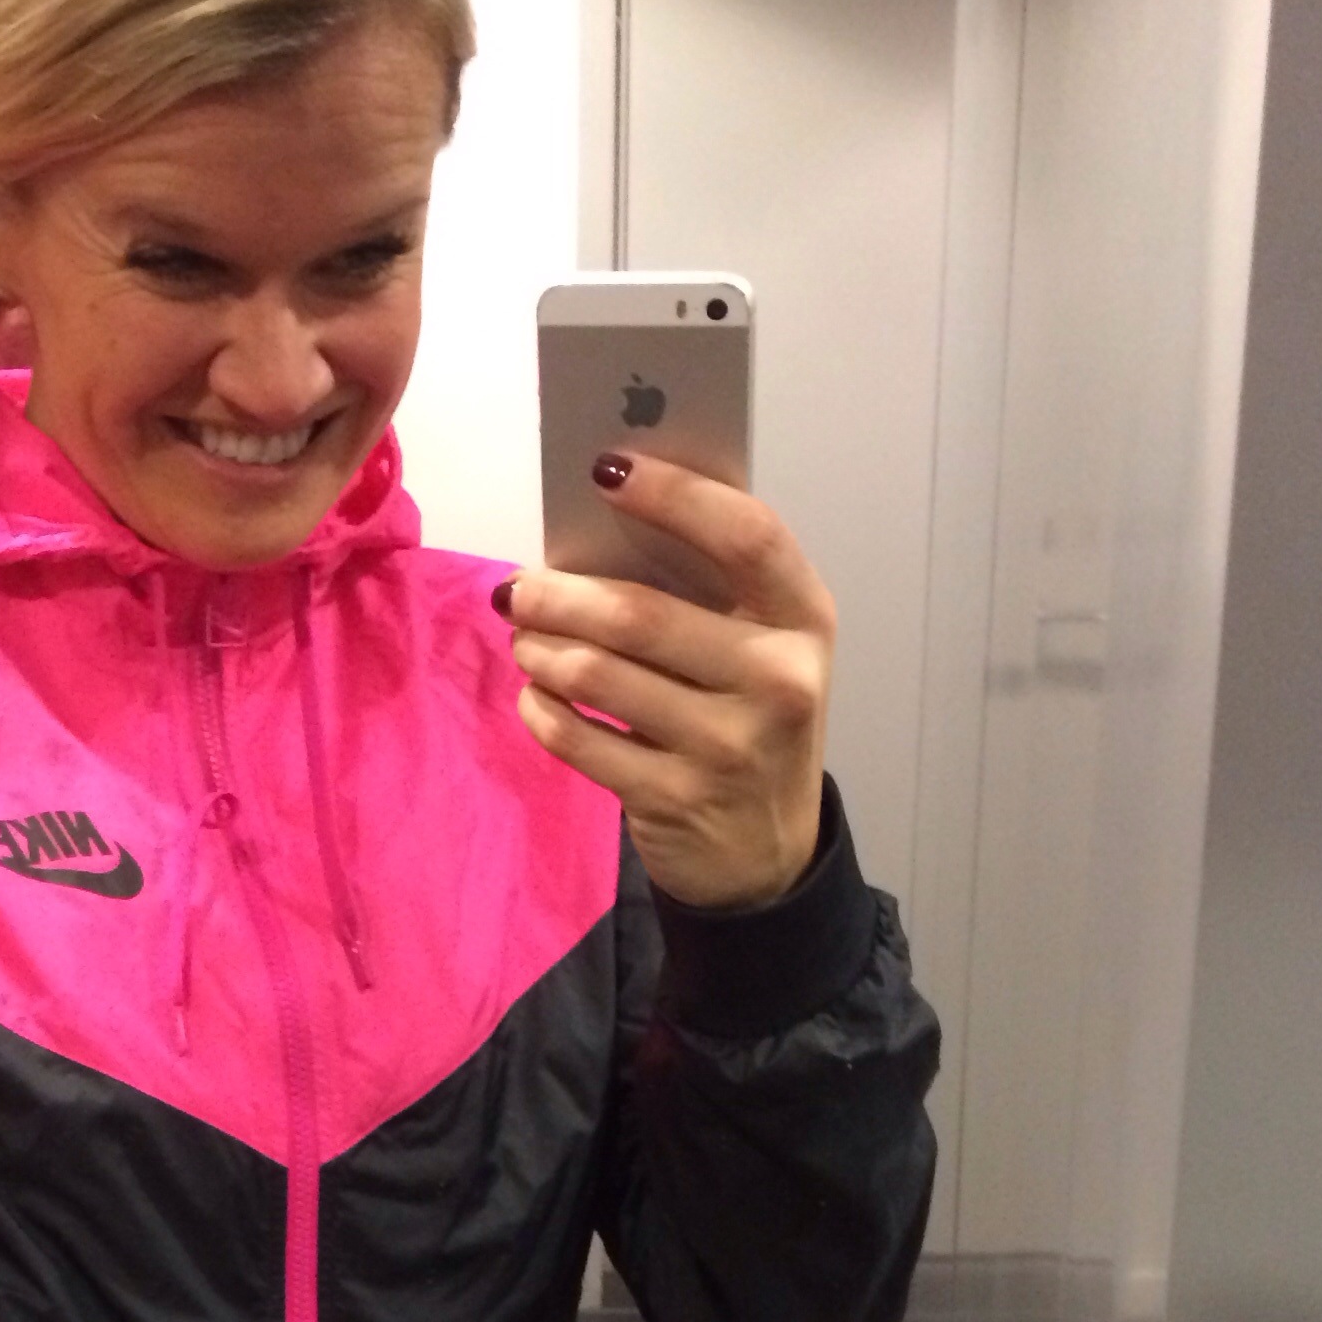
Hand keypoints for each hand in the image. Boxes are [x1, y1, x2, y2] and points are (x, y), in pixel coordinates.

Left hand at [499, 456, 834, 908]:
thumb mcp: (760, 650)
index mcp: (804, 620)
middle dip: (561, 594)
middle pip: (643, 615)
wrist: (767, 853)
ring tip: (524, 638)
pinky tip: (535, 696)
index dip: (675, 495)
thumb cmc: (750, 721)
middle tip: (517, 587)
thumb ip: (709, 589)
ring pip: (599, 675)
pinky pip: (579, 740)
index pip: (748, 536)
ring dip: (542, 650)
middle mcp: (778, 680)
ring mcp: (728, 747)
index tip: (605, 468)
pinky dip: (542, 711)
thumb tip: (603, 514)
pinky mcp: (675, 798)